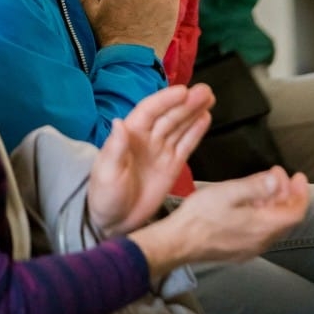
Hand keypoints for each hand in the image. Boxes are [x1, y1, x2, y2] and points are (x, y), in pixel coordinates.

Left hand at [87, 83, 213, 236]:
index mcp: (130, 134)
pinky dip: (196, 131)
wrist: (114, 222)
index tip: (183, 91)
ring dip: (194, 111)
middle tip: (205, 90)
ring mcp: (161, 151)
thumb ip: (115, 149)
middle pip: (169, 115)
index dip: (166, 100)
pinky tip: (205, 117)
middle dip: (186, 102)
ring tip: (209, 96)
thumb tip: (118, 122)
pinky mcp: (172, 166)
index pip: (150, 111)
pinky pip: (186, 144)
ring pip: (180, 126)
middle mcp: (147, 138)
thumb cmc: (105, 195)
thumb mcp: (106, 173)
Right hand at [132, 166, 308, 278]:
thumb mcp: (228, 192)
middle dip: (287, 195)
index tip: (299, 176)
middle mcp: (261, 241)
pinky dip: (264, 214)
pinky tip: (251, 203)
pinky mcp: (239, 250)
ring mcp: (250, 248)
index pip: (295, 212)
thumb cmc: (201, 215)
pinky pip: (261, 232)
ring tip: (266, 184)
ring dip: (275, 204)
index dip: (301, 193)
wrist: (179, 242)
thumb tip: (278, 180)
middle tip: (279, 174)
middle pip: (286, 219)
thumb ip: (256, 186)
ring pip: (273, 225)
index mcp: (263, 227)